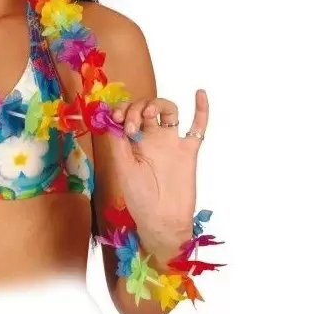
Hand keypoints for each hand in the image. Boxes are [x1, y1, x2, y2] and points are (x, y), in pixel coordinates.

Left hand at [115, 89, 209, 254]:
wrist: (162, 219)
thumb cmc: (139, 198)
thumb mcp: (122, 168)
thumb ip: (118, 143)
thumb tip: (112, 117)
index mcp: (132, 142)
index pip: (127, 114)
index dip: (122, 109)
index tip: (117, 117)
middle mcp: (151, 139)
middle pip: (147, 107)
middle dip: (137, 108)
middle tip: (131, 126)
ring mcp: (171, 143)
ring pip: (169, 110)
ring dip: (158, 104)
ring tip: (149, 115)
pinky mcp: (189, 151)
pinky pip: (199, 127)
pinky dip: (201, 109)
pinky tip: (199, 93)